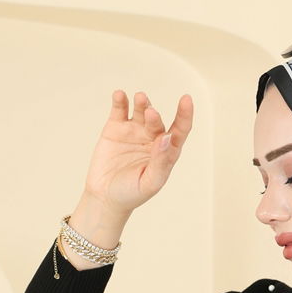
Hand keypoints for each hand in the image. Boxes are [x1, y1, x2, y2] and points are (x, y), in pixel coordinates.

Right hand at [82, 90, 193, 215]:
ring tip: (140, 98)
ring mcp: (134, 131)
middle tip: (151, 114)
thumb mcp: (150, 183)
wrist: (105, 197)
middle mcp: (152, 138)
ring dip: (142, 103)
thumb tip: (166, 137)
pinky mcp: (115, 127)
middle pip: (157, 121)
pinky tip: (120, 95)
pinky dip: (120, 100)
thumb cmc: (132, 194)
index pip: (180, 130)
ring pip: (141, 111)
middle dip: (155, 116)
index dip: (185, 115)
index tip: (186, 99)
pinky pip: (120, 109)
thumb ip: (161, 162)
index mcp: (166, 152)